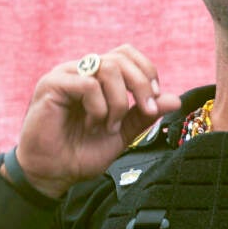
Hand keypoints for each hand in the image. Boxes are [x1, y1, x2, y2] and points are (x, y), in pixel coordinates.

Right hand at [14, 44, 181, 197]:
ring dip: (118, 102)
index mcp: (98, 76)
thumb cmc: (81, 152)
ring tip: (109, 126)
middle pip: (121, 57)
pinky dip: (98, 107)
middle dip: (141, 86)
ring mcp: (66, 74)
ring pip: (108, 68)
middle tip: (146, 111)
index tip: (153, 102)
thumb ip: (145, 114)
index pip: (128, 54)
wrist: (53, 174)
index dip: (147, 73)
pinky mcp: (51, 85)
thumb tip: (176, 99)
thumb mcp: (123, 132)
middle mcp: (82, 70)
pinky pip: (87, 84)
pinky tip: (92, 125)